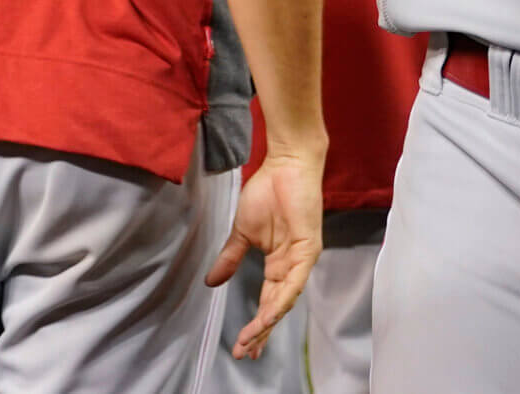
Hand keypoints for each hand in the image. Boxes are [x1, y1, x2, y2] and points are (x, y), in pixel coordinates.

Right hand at [204, 148, 323, 359]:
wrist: (285, 165)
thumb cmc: (267, 192)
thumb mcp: (242, 232)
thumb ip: (230, 258)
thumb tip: (211, 282)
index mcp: (278, 264)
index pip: (266, 301)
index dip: (255, 325)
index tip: (240, 345)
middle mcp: (292, 267)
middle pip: (276, 308)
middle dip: (260, 333)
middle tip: (245, 354)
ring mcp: (301, 260)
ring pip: (285, 300)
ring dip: (268, 322)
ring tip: (252, 340)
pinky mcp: (308, 250)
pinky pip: (295, 282)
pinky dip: (282, 300)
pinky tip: (270, 316)